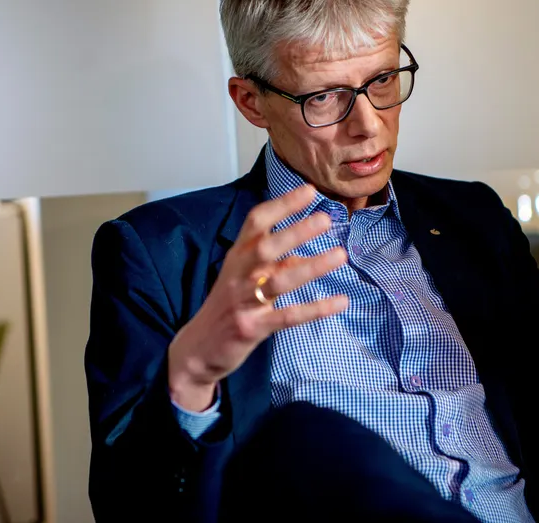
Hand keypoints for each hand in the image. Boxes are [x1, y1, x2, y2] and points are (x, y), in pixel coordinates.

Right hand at [168, 185, 348, 410]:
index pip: (256, 221)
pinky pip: (287, 317)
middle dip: (295, 231)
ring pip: (278, 282)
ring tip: (340, 255)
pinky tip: (340, 301)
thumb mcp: (246, 278)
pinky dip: (315, 309)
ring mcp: (244, 302)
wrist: (198, 348)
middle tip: (324, 219)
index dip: (282, 205)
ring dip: (311, 268)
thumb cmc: (228, 306)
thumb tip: (305, 254)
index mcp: (237, 256)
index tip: (309, 191)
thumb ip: (274, 265)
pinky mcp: (252, 328)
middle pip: (265, 247)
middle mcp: (238, 275)